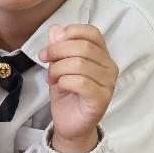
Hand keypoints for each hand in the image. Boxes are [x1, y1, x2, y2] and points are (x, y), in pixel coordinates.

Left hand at [38, 24, 117, 152]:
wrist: (69, 123)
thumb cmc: (67, 92)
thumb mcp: (58, 65)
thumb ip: (58, 47)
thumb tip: (55, 29)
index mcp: (102, 54)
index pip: (92, 33)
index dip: (72, 31)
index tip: (54, 40)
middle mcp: (109, 66)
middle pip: (84, 47)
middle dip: (58, 50)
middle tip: (44, 58)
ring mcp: (108, 83)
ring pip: (80, 64)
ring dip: (58, 68)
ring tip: (51, 78)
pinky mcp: (102, 99)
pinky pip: (81, 82)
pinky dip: (64, 81)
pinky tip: (60, 86)